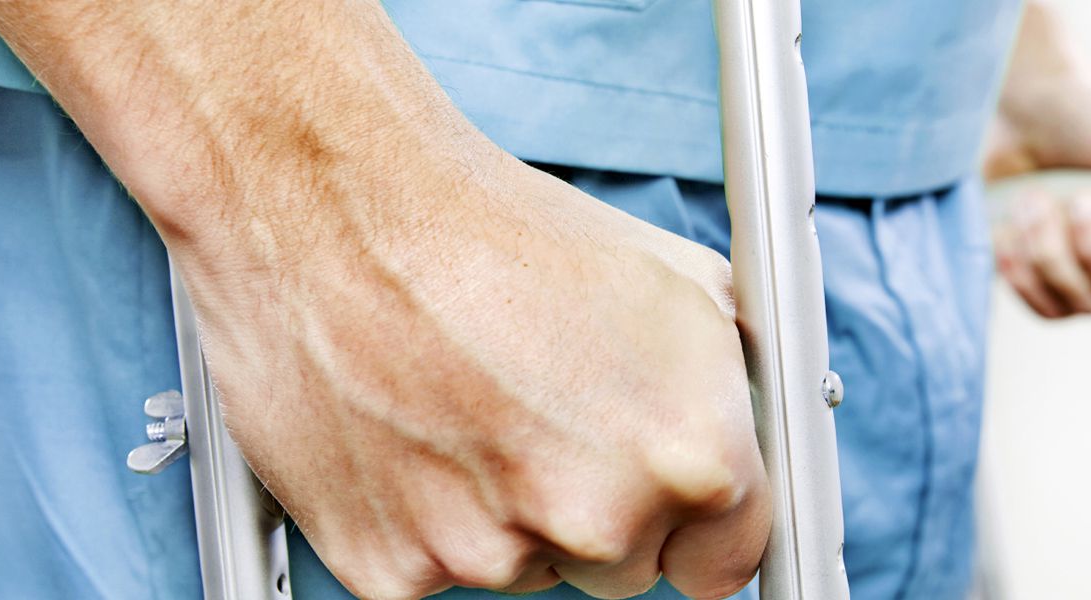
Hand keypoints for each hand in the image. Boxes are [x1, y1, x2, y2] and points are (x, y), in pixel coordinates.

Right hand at [174, 147, 768, 599]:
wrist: (343, 205)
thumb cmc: (500, 229)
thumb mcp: (674, 278)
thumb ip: (729, 388)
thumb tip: (746, 432)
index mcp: (690, 456)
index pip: (730, 561)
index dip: (699, 526)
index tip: (674, 509)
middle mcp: (599, 520)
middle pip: (624, 568)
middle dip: (599, 510)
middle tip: (545, 414)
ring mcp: (490, 556)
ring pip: (525, 566)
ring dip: (507, 510)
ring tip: (465, 400)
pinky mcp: (391, 571)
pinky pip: (434, 570)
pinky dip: (424, 517)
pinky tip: (411, 430)